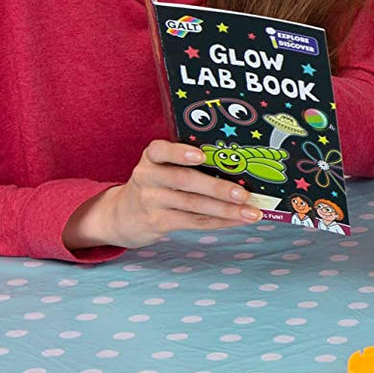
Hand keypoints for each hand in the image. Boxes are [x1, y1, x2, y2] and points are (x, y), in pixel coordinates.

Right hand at [63, 140, 261, 250]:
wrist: (121, 215)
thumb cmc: (157, 184)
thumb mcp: (161, 167)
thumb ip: (187, 163)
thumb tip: (238, 167)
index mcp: (152, 156)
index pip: (161, 150)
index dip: (181, 152)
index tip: (201, 156)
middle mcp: (148, 176)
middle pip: (185, 180)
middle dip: (218, 188)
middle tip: (244, 194)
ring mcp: (151, 200)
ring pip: (193, 205)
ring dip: (226, 210)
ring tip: (251, 213)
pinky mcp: (157, 222)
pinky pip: (193, 221)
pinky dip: (219, 221)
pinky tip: (237, 220)